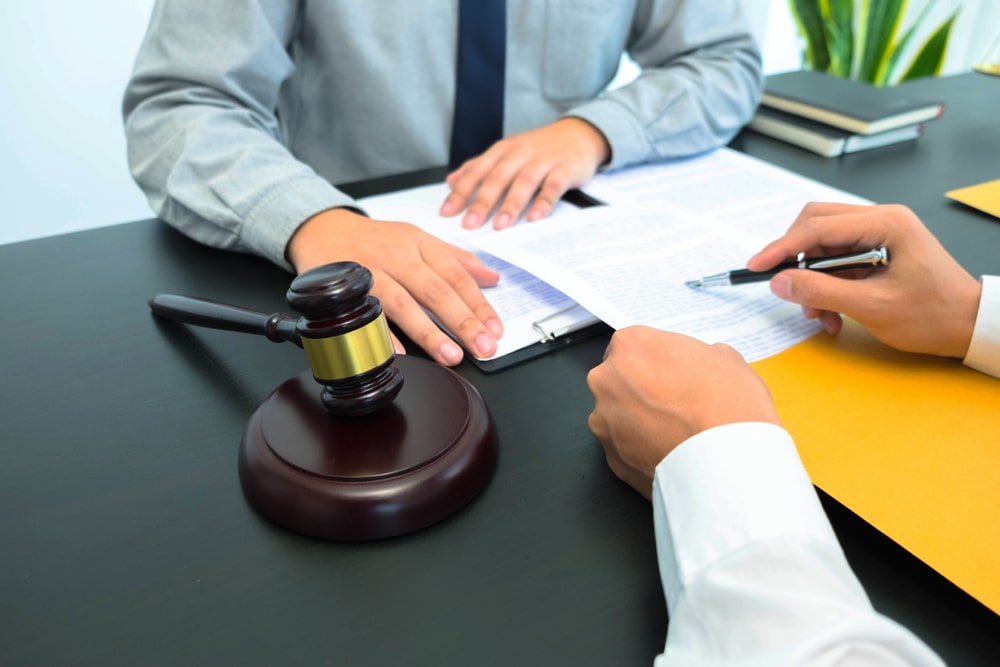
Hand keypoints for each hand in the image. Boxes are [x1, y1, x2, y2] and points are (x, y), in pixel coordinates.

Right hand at [287, 208, 502, 365]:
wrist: (322, 229)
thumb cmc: (375, 240)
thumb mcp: (418, 238)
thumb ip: (456, 259)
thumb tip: (492, 277)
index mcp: (419, 243)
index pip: (456, 275)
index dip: (478, 304)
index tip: (494, 329)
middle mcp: (397, 257)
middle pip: (435, 290)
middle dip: (462, 321)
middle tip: (482, 347)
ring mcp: (371, 272)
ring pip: (403, 303)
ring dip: (428, 332)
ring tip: (451, 355)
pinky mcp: (347, 289)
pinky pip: (367, 313)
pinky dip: (383, 334)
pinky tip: (400, 353)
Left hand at [439, 117, 610, 229]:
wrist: (579, 134)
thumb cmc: (539, 148)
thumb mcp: (506, 152)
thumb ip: (479, 166)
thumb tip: (451, 181)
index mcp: (502, 151)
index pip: (476, 171)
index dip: (461, 191)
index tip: (447, 212)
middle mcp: (520, 154)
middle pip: (498, 178)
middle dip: (482, 202)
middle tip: (470, 224)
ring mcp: (543, 161)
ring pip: (524, 182)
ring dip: (511, 204)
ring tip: (500, 225)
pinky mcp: (565, 169)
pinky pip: (553, 187)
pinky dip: (544, 202)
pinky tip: (535, 217)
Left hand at [587, 327, 779, 498]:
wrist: (730, 465)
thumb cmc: (729, 408)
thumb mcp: (727, 360)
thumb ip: (702, 357)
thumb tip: (704, 364)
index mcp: (631, 346)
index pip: (632, 346)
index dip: (655, 362)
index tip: (670, 374)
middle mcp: (607, 381)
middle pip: (618, 380)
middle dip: (641, 390)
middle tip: (675, 404)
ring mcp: (604, 422)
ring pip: (617, 416)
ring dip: (639, 422)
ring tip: (676, 432)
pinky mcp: (611, 459)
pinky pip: (624, 448)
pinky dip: (641, 450)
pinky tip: (670, 452)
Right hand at [747, 203, 981, 357]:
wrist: (969, 326)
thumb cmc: (933, 315)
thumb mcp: (872, 307)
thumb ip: (822, 291)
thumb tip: (780, 282)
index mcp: (886, 224)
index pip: (818, 227)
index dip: (782, 247)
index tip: (757, 266)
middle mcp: (881, 220)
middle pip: (817, 227)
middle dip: (796, 261)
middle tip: (786, 290)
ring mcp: (878, 234)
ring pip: (823, 247)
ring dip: (812, 281)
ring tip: (819, 315)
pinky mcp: (876, 251)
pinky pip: (836, 261)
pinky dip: (826, 287)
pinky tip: (832, 314)